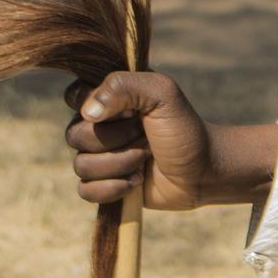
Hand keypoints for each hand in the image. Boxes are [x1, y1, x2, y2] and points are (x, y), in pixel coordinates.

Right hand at [63, 71, 213, 209]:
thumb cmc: (185, 130)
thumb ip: (124, 86)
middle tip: (145, 138)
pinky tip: (136, 182)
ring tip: (144, 160)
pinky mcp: (105, 185)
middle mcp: (100, 127)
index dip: (93, 108)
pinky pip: (85, 191)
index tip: (126, 111)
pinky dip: (112, 189)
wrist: (203, 171)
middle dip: (115, 140)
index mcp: (110, 100)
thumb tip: (87, 112)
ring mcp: (101, 157)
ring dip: (119, 165)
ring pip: (80, 165)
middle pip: (75, 135)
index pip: (74, 98)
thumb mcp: (163, 95)